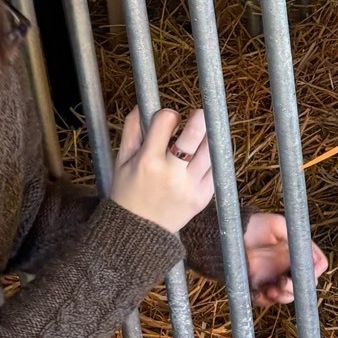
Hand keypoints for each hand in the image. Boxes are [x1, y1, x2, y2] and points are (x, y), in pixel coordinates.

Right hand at [111, 106, 212, 234]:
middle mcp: (171, 173)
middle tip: (200, 114)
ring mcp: (189, 186)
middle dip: (199, 118)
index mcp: (148, 161)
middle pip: (193, 135)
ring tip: (206, 132)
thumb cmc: (127, 193)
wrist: (139, 232)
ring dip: (210, 136)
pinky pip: (216, 171)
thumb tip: (142, 105)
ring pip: (209, 151)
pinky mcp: (202, 197)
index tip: (168, 119)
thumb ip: (131, 131)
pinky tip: (209, 153)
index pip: (164, 122)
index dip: (168, 115)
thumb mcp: (121, 161)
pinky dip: (215, 158)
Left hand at [242, 211, 326, 307]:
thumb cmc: (252, 226)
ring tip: (275, 288)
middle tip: (286, 281)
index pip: (316, 266)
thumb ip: (297, 240)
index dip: (315, 270)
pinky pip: (267, 302)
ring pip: (289, 296)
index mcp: (295, 252)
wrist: (224, 235)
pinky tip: (265, 291)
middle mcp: (286, 267)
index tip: (306, 269)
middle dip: (300, 286)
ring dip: (286, 295)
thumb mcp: (278, 225)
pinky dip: (268, 299)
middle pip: (305, 285)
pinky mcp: (257, 289)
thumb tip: (314, 259)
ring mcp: (272, 279)